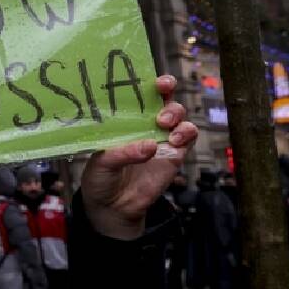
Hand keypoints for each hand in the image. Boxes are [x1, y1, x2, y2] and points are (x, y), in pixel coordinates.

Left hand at [80, 75, 198, 240]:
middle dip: (167, 92)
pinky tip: (173, 141)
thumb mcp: (101, 164)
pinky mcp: (175, 155)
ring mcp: (162, 138)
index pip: (139, 92)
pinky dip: (186, 134)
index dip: (148, 81)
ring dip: (176, 116)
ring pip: (180, 116)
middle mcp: (145, 123)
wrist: (111, 207)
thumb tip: (150, 146)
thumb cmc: (100, 178)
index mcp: (124, 118)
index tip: (153, 81)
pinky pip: (188, 138)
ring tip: (163, 127)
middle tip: (158, 108)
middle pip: (164, 98)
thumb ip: (121, 153)